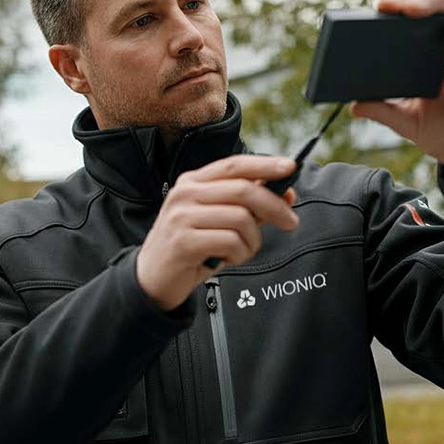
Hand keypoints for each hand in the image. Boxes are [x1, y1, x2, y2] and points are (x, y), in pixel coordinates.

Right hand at [136, 155, 298, 310]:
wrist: (153, 279)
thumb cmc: (191, 248)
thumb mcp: (218, 221)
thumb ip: (247, 207)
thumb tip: (285, 194)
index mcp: (193, 182)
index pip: (234, 165)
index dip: (264, 164)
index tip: (290, 167)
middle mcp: (185, 194)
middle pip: (243, 190)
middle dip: (274, 206)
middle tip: (290, 222)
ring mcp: (182, 217)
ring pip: (241, 218)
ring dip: (253, 240)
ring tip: (243, 249)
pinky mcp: (183, 242)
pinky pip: (230, 242)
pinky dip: (240, 253)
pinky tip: (229, 258)